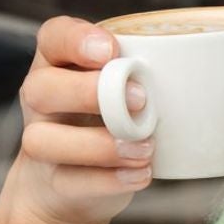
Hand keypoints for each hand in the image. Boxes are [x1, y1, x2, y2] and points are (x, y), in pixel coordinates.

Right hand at [7, 17, 153, 223]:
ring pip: (44, 140)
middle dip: (87, 92)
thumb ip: (137, 79)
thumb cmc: (110, 122)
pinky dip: (109, 180)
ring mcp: (42, 143)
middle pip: (40, 87)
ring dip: (99, 145)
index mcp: (59, 65)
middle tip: (139, 100)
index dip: (75, 39)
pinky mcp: (54, 183)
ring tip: (145, 149)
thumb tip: (183, 78)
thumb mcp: (124, 91)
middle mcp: (41, 101)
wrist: (74, 186)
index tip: (110, 50)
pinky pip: (70, 182)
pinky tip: (140, 174)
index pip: (53, 37)